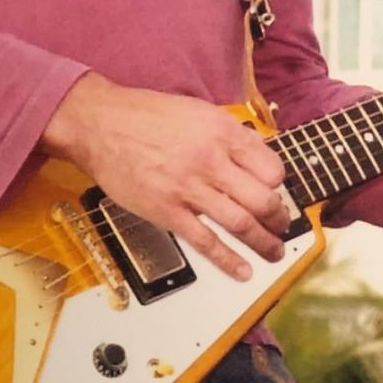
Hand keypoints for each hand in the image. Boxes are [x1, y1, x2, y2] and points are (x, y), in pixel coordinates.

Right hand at [39, 72, 288, 282]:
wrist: (101, 125)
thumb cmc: (146, 115)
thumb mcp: (198, 110)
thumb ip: (228, 134)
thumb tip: (255, 157)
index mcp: (222, 132)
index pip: (270, 167)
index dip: (278, 183)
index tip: (275, 190)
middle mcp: (210, 160)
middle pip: (262, 199)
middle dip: (278, 217)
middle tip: (282, 226)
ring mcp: (189, 189)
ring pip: (241, 223)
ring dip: (264, 242)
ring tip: (274, 252)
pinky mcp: (167, 212)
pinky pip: (206, 242)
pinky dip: (228, 260)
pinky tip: (243, 271)